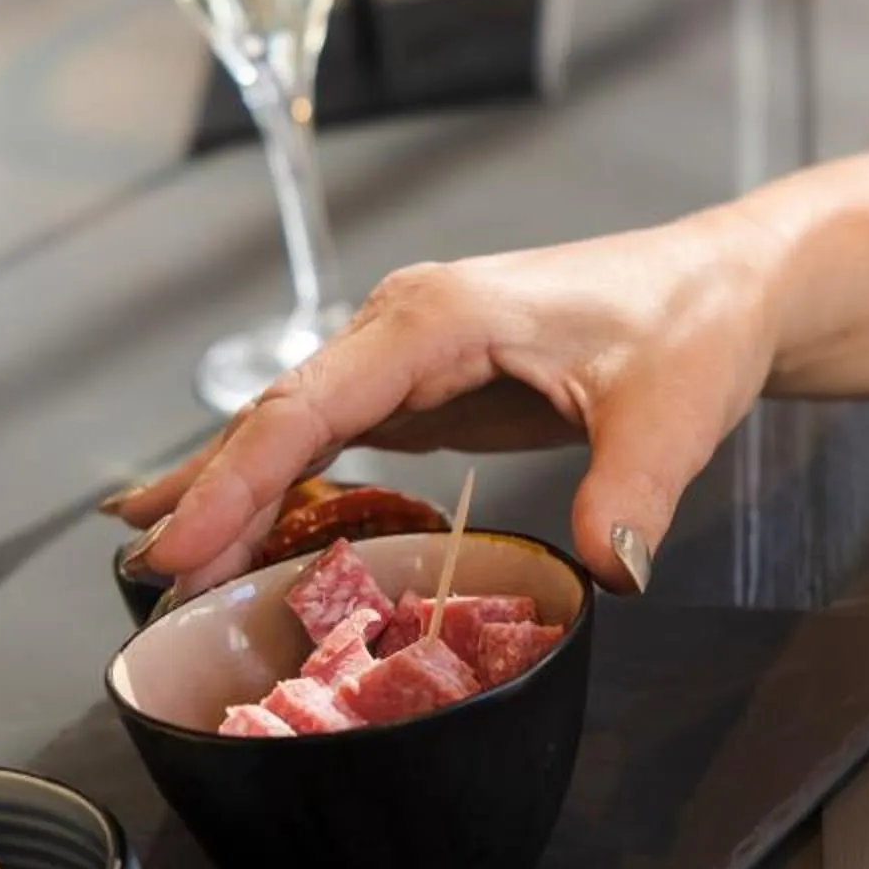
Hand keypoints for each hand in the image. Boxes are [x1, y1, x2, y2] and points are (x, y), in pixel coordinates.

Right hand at [106, 203, 786, 594]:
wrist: (721, 289)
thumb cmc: (691, 328)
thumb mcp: (671, 413)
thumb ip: (633, 492)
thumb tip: (613, 570)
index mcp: (436, 318)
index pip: (308, 406)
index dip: (237, 480)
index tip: (183, 547)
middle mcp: (399, 326)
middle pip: (276, 417)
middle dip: (207, 497)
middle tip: (147, 580)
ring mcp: (401, 355)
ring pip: (287, 426)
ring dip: (224, 492)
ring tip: (152, 560)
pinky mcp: (417, 386)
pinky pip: (323, 438)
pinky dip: (270, 482)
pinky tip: (222, 524)